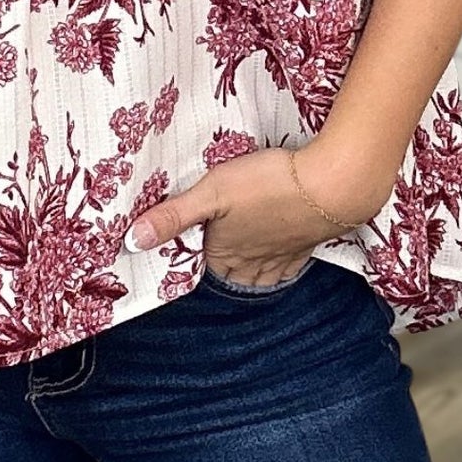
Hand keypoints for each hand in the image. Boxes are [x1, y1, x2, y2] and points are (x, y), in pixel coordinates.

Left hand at [124, 139, 392, 288]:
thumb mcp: (212, 192)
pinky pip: (288, 264)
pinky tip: (280, 251)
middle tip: (214, 250)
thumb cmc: (267, 185)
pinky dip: (280, 263)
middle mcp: (253, 263)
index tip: (186, 241)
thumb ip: (173, 216)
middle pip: (232, 276)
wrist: (331, 186)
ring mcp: (283, 257)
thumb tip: (131, 242)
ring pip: (261, 275)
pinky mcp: (307, 245)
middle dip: (222, 268)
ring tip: (241, 259)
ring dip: (250, 270)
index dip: (192, 255)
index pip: (202, 266)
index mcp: (226, 254)